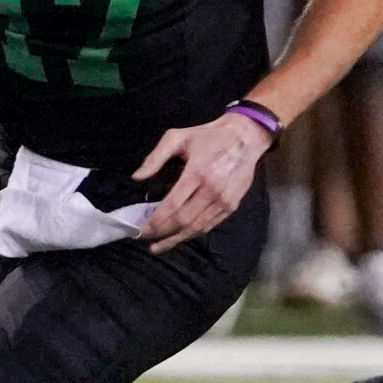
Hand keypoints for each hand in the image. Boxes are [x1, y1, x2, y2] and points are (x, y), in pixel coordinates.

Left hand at [131, 110, 272, 252]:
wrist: (245, 137)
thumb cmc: (209, 136)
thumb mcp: (177, 137)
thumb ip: (155, 157)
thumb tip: (137, 177)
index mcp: (197, 173)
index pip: (173, 205)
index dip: (156, 220)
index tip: (141, 228)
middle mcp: (212, 191)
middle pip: (183, 221)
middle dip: (162, 232)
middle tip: (145, 237)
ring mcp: (224, 201)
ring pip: (197, 227)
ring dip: (176, 239)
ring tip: (159, 245)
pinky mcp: (232, 206)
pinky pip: (210, 225)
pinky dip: (193, 233)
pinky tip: (180, 236)